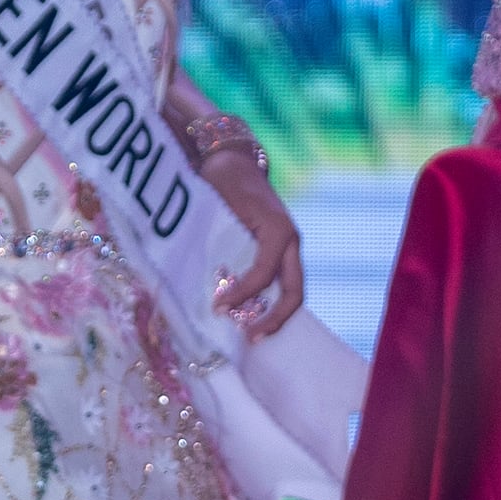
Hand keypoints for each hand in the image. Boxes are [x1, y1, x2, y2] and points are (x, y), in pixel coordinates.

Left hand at [196, 146, 305, 339]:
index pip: (263, 274)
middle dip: (274, 319)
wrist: (233, 160)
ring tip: (251, 333)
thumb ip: (216, 239)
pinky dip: (269, 301)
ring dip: (274, 314)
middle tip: (250, 338)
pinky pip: (280, 281)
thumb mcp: (218, 205)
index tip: (217, 308)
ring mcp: (288, 246)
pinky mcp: (278, 250)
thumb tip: (206, 282)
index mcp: (279, 229)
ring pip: (291, 289)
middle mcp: (290, 240)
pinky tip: (250, 315)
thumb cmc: (222, 179)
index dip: (241, 295)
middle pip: (294, 291)